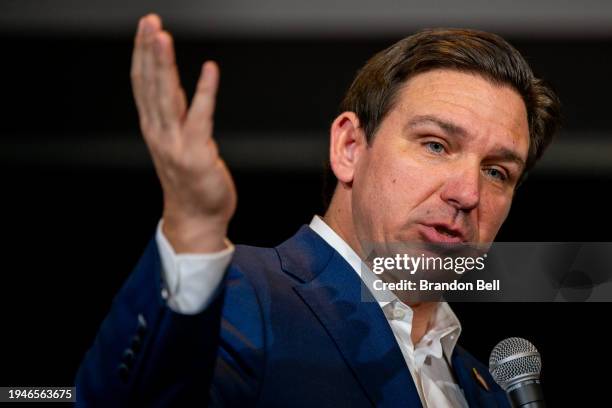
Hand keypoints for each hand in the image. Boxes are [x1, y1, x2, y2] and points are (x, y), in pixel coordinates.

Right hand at [131, 14, 235, 252]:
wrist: (196, 219)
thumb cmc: (190, 183)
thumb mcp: (177, 144)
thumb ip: (175, 116)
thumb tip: (175, 88)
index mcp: (154, 129)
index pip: (143, 84)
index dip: (142, 54)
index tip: (145, 28)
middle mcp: (159, 133)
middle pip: (150, 85)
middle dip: (148, 51)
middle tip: (149, 21)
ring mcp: (175, 144)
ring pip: (166, 97)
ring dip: (164, 65)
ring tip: (162, 37)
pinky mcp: (196, 153)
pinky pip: (201, 117)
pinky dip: (205, 92)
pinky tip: (210, 70)